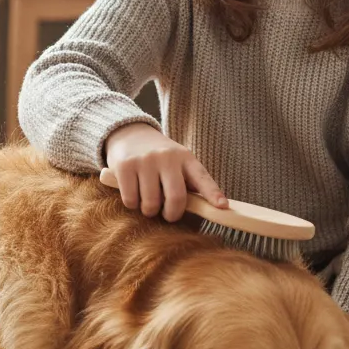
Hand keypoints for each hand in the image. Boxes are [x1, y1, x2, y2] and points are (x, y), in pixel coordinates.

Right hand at [104, 123, 226, 222]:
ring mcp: (145, 161)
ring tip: (148, 202)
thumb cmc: (159, 158)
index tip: (222, 207)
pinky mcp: (125, 166)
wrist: (130, 134)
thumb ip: (189, 182)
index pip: (202, 178)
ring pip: (151, 204)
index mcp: (185, 158)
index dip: (213, 194)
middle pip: (176, 197)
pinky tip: (134, 193)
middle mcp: (167, 157)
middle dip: (172, 214)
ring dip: (149, 210)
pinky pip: (131, 200)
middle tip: (168, 215)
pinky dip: (133, 204)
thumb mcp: (178, 162)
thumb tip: (206, 209)